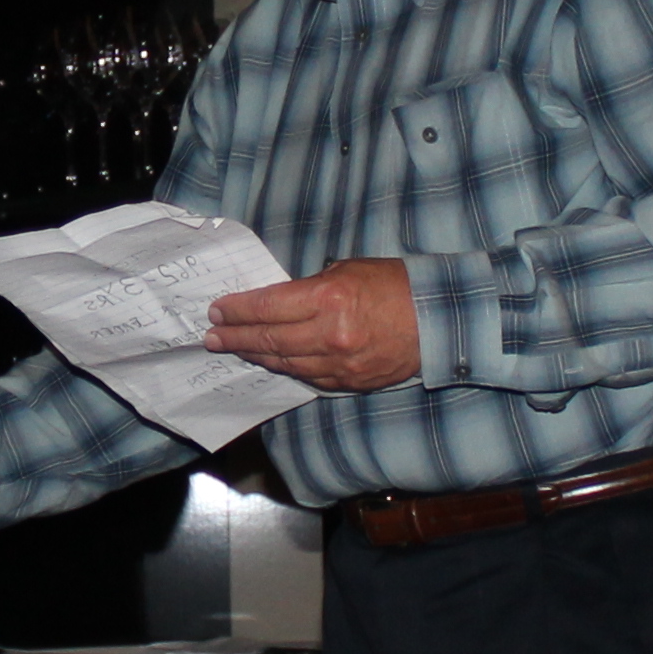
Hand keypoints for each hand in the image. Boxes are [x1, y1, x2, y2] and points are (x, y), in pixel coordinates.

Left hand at [201, 256, 421, 392]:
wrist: (440, 320)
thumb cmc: (397, 285)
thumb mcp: (350, 270)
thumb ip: (312, 286)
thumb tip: (280, 301)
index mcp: (329, 298)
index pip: (268, 307)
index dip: (238, 310)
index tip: (218, 309)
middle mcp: (330, 335)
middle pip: (269, 340)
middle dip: (235, 337)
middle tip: (212, 336)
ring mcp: (340, 364)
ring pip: (284, 363)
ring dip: (256, 355)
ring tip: (235, 348)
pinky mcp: (349, 383)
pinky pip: (307, 377)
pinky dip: (287, 368)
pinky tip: (271, 361)